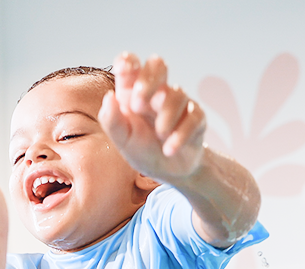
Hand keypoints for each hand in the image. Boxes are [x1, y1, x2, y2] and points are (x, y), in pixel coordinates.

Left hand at [98, 53, 207, 182]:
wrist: (168, 172)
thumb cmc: (142, 150)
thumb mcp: (121, 140)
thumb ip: (111, 120)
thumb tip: (109, 97)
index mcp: (132, 92)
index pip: (131, 64)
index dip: (128, 61)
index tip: (123, 70)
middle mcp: (155, 91)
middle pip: (158, 65)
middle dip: (148, 81)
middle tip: (138, 106)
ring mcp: (178, 102)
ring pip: (177, 93)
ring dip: (166, 115)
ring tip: (160, 135)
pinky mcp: (196, 116)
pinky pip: (194, 116)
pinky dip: (181, 134)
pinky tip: (170, 149)